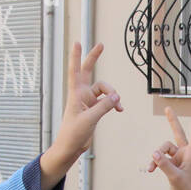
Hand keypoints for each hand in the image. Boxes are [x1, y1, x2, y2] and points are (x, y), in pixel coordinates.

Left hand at [39, 43, 122, 189]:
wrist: (70, 147)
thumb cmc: (73, 133)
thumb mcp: (89, 119)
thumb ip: (104, 106)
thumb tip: (117, 97)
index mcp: (76, 94)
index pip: (75, 71)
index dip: (76, 57)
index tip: (77, 42)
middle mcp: (82, 94)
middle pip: (88, 71)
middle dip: (93, 58)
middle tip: (101, 45)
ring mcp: (88, 101)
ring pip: (104, 90)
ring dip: (112, 95)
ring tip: (118, 104)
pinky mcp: (94, 110)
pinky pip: (107, 102)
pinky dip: (114, 105)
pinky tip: (120, 110)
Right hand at [148, 106, 190, 189]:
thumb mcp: (175, 177)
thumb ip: (164, 164)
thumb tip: (154, 153)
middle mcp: (184, 154)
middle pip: (177, 133)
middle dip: (172, 121)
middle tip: (167, 108)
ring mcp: (177, 158)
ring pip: (163, 149)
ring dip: (156, 157)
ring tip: (151, 168)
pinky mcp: (171, 164)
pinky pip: (159, 159)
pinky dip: (155, 163)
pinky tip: (150, 169)